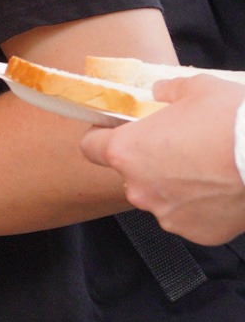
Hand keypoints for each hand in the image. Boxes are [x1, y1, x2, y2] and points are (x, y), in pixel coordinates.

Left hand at [81, 75, 244, 245]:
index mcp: (127, 152)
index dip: (102, 135)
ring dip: (178, 185)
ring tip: (210, 168)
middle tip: (181, 146)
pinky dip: (204, 206)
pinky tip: (224, 188)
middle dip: (151, 161)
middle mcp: (139, 188)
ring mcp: (168, 214)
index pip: (91, 147)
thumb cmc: (231, 120)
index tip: (116, 129)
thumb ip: (168, 91)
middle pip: (132, 173)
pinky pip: (193, 217)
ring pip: (163, 197)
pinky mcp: (198, 233)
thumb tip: (160, 93)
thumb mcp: (196, 88)